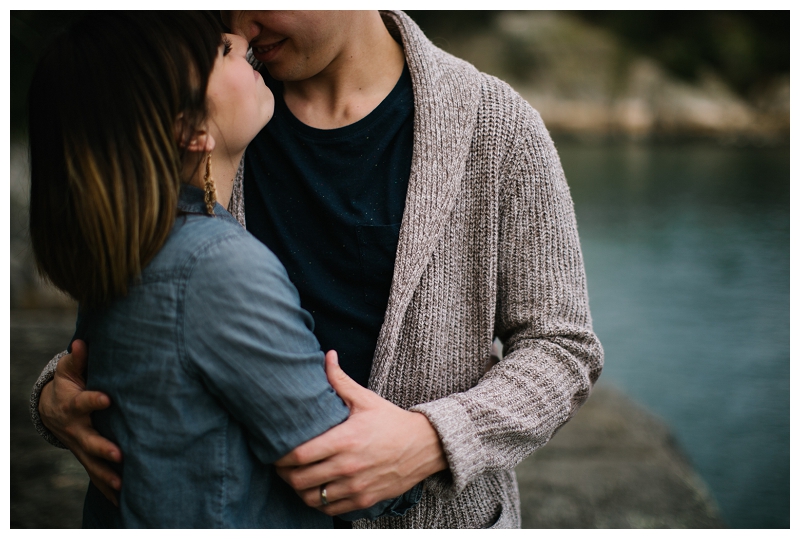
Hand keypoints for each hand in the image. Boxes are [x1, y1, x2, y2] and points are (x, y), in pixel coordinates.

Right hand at [39, 339, 121, 505]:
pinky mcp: (87, 458)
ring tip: (124, 485)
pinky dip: (107, 489)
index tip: (106, 398)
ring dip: (107, 475)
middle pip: (89, 440)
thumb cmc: (70, 384)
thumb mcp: (70, 370)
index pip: (84, 402)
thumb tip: (81, 344)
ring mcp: (81, 446)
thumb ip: (77, 359)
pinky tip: (123, 502)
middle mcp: (77, 429)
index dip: (93, 400)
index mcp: (74, 405)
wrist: (54, 409)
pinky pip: (97, 475)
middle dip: (103, 448)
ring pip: (93, 463)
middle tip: (120, 455)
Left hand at [275, 351, 446, 515]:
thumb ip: (341, 381)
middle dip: (285, 474)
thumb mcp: (366, 399)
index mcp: (346, 440)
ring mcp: (356, 486)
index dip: (281, 457)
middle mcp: (349, 467)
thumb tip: (327, 356)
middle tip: (282, 466)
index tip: (275, 452)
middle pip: (300, 480)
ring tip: (297, 477)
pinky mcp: (363, 500)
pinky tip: (317, 489)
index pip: (300, 455)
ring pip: (313, 498)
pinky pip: (330, 509)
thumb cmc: (391, 422)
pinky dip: (319, 501)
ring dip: (300, 489)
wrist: (424, 447)